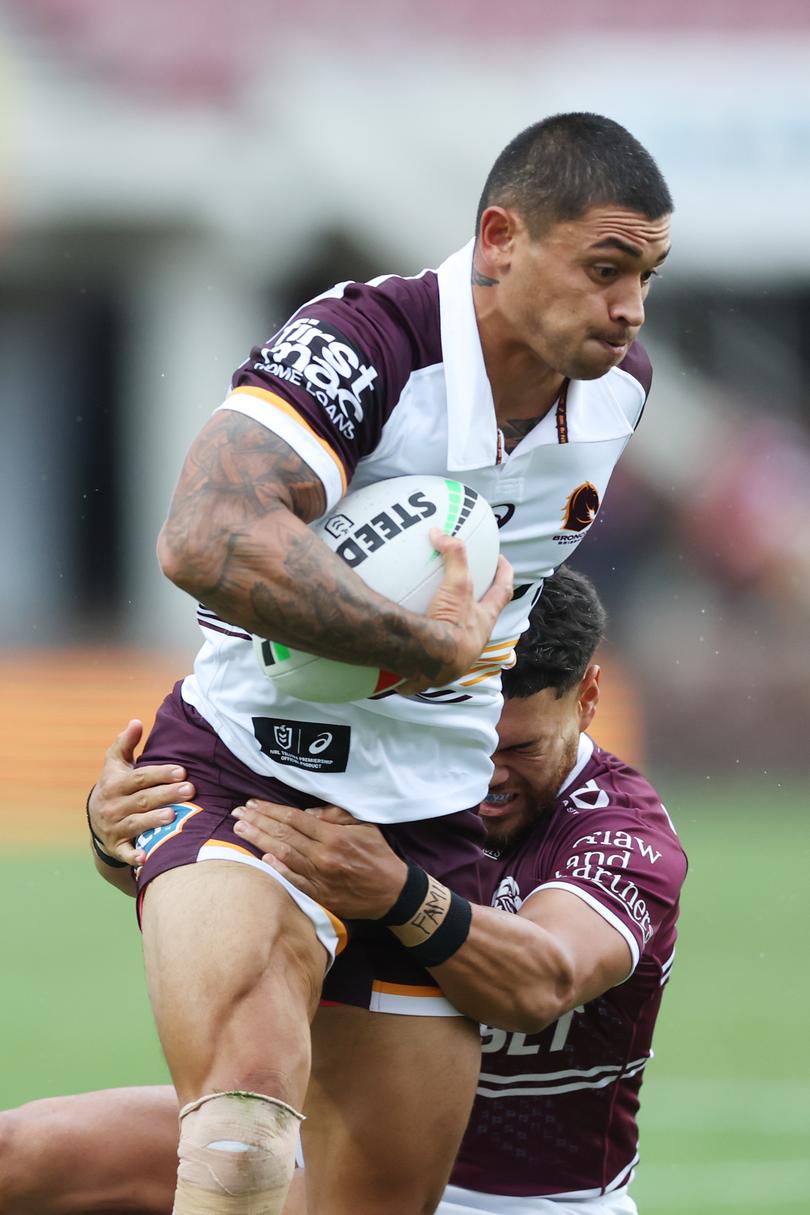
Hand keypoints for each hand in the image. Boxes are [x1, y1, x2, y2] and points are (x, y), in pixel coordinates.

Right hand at [87, 720, 195, 866]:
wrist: (97, 818)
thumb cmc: (115, 785)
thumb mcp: (115, 764)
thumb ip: (125, 743)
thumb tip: (136, 721)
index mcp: (115, 784)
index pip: (140, 778)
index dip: (160, 774)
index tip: (182, 771)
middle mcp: (113, 806)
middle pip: (142, 800)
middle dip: (166, 795)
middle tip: (190, 790)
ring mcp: (114, 827)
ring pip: (136, 824)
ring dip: (154, 821)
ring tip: (174, 816)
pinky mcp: (117, 847)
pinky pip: (125, 853)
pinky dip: (134, 857)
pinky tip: (146, 858)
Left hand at [231, 800, 407, 919]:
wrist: (392, 893)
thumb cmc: (378, 855)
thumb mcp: (364, 826)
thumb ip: (336, 816)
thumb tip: (306, 814)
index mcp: (333, 836)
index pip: (294, 819)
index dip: (271, 810)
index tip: (253, 804)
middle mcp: (323, 855)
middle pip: (283, 835)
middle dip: (258, 822)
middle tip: (237, 813)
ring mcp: (320, 877)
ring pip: (283, 855)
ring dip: (259, 842)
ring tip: (241, 830)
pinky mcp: (320, 895)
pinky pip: (294, 881)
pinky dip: (278, 870)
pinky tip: (262, 859)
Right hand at [398, 529, 513, 694]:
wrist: (429, 662)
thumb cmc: (450, 626)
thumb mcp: (457, 586)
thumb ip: (454, 556)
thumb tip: (440, 532)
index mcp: (484, 620)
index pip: (503, 592)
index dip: (505, 574)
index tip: (501, 560)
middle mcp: (475, 640)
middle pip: (484, 618)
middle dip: (479, 605)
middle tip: (468, 588)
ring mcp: (456, 657)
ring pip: (458, 640)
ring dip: (450, 628)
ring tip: (434, 614)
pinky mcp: (434, 668)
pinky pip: (430, 654)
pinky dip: (423, 646)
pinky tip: (408, 640)